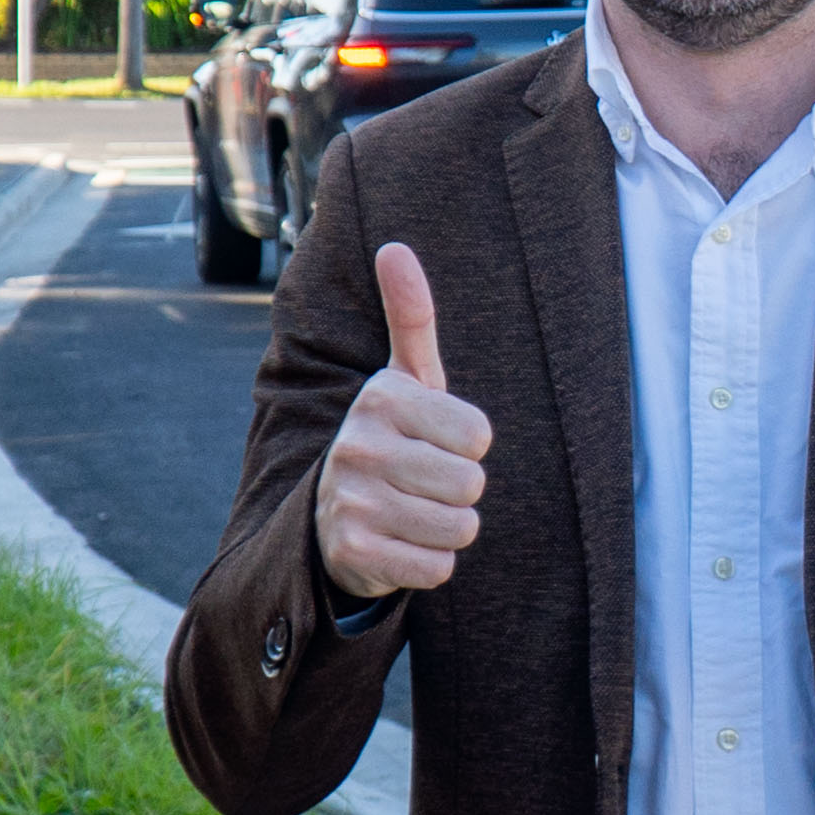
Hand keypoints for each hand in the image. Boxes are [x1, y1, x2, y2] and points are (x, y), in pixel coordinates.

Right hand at [317, 243, 492, 603]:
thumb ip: (412, 314)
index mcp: (381, 397)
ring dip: (449, 528)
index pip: (480, 434)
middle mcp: (358, 445)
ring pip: (459, 527)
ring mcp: (351, 500)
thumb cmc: (393, 438)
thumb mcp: (406, 378)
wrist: (334, 515)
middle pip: (471, 484)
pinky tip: (402, 543)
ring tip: (415, 512)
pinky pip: (438, 568)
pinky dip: (431, 563)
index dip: (469, 446)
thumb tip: (395, 247)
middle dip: (461, 490)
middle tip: (425, 482)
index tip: (435, 442)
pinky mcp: (353, 553)